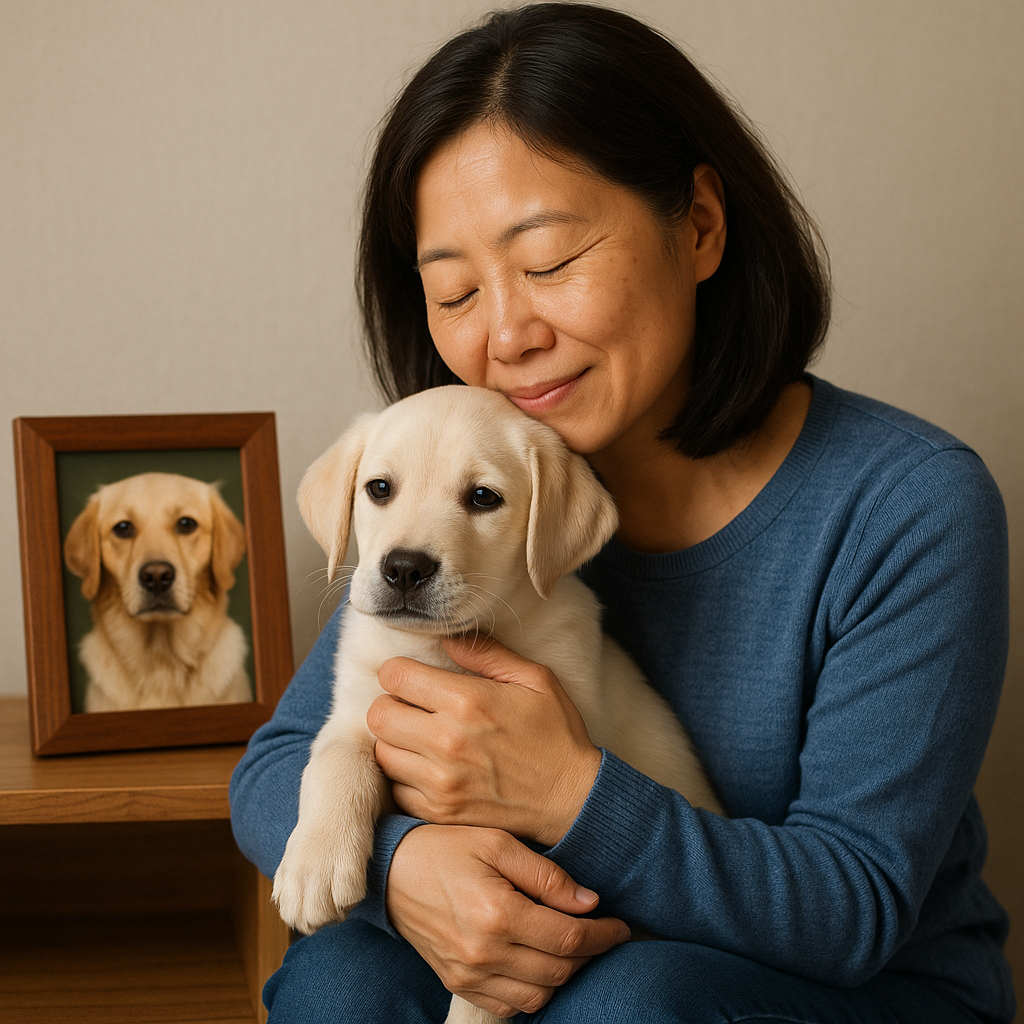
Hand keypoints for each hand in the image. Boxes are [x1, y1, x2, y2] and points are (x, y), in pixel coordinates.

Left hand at [368, 634, 602, 845]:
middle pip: (378, 714)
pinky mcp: (439, 811)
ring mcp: (440, 781)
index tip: (412, 678)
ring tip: (421, 739)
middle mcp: (447, 740)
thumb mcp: (535, 680)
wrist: (573, 799)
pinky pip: (396, 789)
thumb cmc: (556, 734)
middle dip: (390, 705)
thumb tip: (447, 639)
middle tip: (412, 708)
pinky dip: (406, 777)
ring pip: (382, 752)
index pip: (395, 675)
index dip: (398, 672)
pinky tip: (431, 768)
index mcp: (467, 701)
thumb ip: (488, 654)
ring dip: (396, 742)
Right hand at [386, 824, 629, 1016]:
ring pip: (539, 995)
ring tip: (572, 946)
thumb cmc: (446, 847)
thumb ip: (546, 875)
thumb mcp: (497, 843)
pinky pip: (509, 1006)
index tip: (621, 925)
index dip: (604, 935)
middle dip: (590, 954)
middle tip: (602, 933)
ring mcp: (469, 974)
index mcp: (498, 914)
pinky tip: (539, 964)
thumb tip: (589, 902)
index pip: (570, 939)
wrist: (390, 870)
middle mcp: (484, 953)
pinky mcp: (457, 983)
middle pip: (560, 970)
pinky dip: (533, 992)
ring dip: (564, 975)